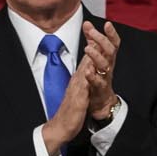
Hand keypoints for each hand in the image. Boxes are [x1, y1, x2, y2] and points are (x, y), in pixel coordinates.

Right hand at [39, 21, 121, 155]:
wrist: (60, 128)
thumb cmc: (70, 112)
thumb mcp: (78, 93)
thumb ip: (82, 82)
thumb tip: (87, 71)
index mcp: (78, 80)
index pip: (87, 59)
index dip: (92, 46)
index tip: (96, 31)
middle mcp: (77, 81)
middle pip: (85, 60)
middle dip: (90, 44)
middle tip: (93, 27)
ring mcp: (76, 90)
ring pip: (84, 70)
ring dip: (89, 57)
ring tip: (93, 42)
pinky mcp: (77, 100)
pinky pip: (83, 86)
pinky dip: (87, 76)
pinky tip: (90, 68)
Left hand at [81, 19, 120, 118]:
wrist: (101, 101)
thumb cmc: (98, 77)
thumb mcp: (96, 56)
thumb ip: (92, 41)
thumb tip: (87, 24)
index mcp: (108, 58)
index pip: (113, 43)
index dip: (112, 34)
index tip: (107, 24)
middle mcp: (109, 66)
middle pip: (110, 51)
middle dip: (102, 40)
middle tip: (92, 33)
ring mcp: (105, 77)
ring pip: (105, 65)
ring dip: (96, 56)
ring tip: (87, 49)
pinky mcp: (100, 88)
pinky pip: (98, 82)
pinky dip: (92, 76)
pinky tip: (87, 71)